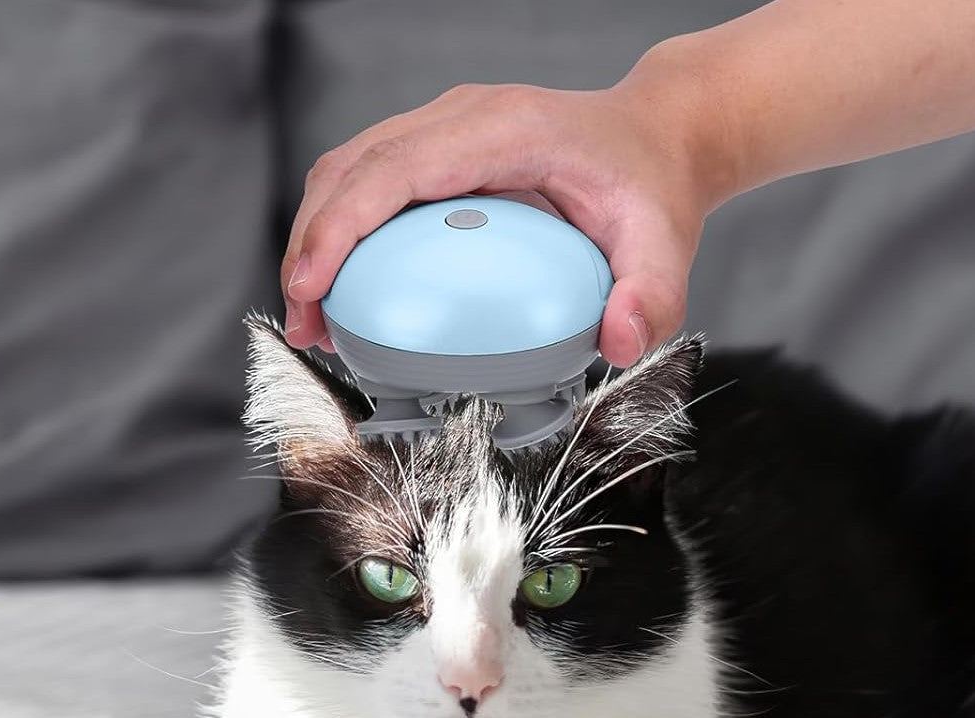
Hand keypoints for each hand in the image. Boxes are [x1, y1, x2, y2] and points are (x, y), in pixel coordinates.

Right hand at [280, 74, 727, 366]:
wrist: (656, 138)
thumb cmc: (652, 186)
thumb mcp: (667, 247)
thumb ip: (651, 298)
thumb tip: (618, 344)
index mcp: (504, 129)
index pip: (395, 169)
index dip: (340, 226)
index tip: (311, 288)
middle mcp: (463, 116)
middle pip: (352, 167)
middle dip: (309, 244)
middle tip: (307, 327)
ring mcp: (445, 125)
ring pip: (349, 169)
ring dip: (316, 238)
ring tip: (314, 318)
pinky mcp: (440, 146)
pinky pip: (372, 180)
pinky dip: (344, 231)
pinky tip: (348, 290)